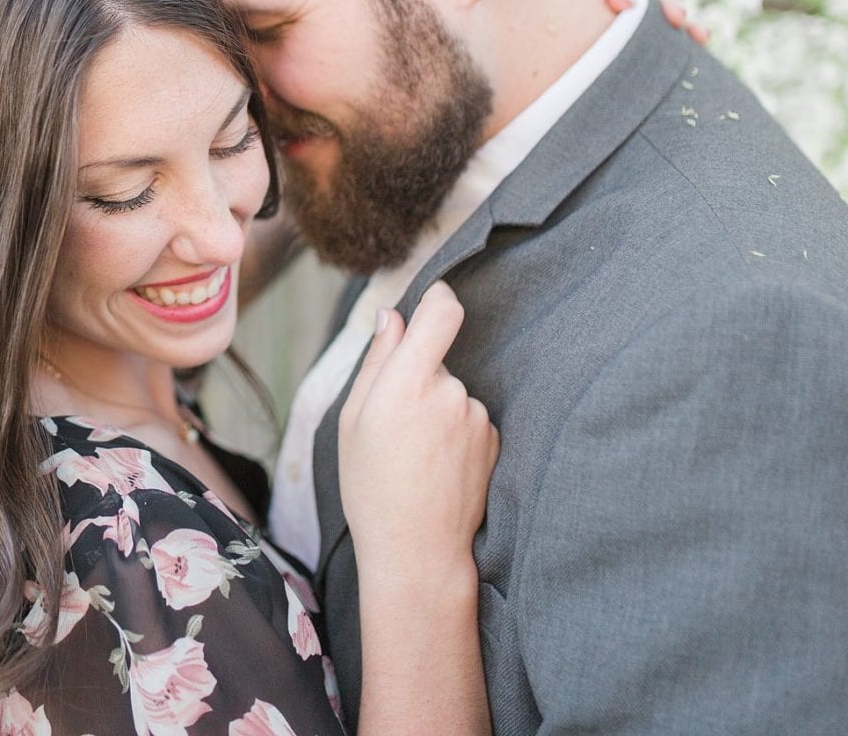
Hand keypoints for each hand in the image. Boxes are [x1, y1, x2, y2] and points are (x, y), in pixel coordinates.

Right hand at [338, 282, 497, 585]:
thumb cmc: (372, 486)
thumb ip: (377, 361)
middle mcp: (450, 392)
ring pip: (451, 392)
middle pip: (436, 359)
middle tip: (392, 427)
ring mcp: (477, 416)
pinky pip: (469, 418)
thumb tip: (392, 317)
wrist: (417, 548)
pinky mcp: (494, 438)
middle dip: (416, 379)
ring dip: (436, 410)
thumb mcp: (353, 420)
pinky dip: (454, 432)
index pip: (442, 313)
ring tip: (415, 455)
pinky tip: (437, 466)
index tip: (431, 300)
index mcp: (408, 383)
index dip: (438, 298)